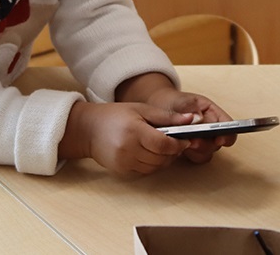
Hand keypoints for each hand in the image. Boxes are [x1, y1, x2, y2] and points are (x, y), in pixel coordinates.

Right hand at [63, 101, 194, 174]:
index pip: (163, 144)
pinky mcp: (122, 171)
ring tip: (164, 147)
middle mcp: (128, 149)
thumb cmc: (116, 115)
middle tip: (178, 142)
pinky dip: (153, 164)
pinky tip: (151, 153)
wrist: (88, 129)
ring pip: (155, 167)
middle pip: (161, 158)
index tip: (186, 139)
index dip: (179, 144)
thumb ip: (167, 116)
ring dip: (165, 159)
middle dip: (174, 152)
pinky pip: (145, 171)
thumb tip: (191, 119)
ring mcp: (124, 163)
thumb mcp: (142, 109)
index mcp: (134, 131)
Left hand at [144, 85, 236, 162]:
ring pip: (206, 153)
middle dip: (205, 144)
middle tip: (192, 141)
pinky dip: (188, 156)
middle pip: (217, 143)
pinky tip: (177, 148)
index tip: (220, 139)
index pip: (228, 125)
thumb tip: (198, 118)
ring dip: (196, 151)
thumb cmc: (171, 102)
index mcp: (211, 112)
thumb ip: (189, 109)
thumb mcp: (180, 101)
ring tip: (183, 144)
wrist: (157, 107)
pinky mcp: (189, 149)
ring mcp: (200, 140)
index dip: (227, 134)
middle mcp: (208, 128)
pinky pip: (194, 157)